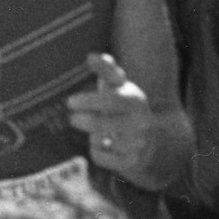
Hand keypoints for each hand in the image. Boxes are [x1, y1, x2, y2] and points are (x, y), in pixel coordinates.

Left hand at [67, 53, 166, 183]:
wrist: (148, 135)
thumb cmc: (122, 102)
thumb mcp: (117, 84)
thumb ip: (105, 69)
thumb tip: (91, 56)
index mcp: (135, 100)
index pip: (111, 101)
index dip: (89, 101)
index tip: (70, 102)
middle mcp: (140, 122)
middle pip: (106, 125)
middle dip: (86, 122)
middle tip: (73, 118)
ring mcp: (138, 143)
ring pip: (106, 143)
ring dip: (95, 137)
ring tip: (95, 131)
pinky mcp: (132, 161)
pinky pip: (105, 159)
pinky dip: (98, 152)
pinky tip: (102, 144)